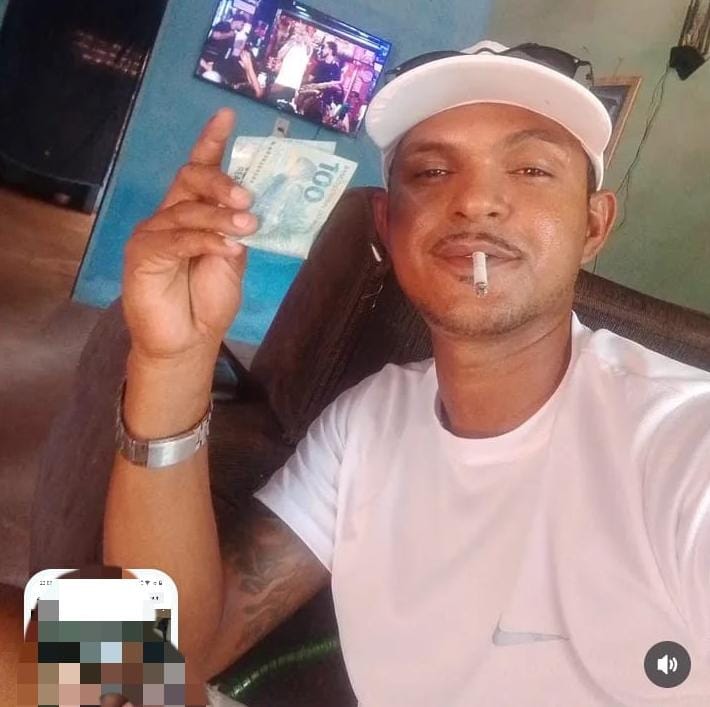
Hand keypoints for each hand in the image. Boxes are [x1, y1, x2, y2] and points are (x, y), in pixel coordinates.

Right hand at [122, 108, 256, 363]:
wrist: (187, 341)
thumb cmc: (208, 301)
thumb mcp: (232, 261)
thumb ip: (236, 232)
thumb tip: (251, 208)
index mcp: (192, 212)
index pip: (199, 169)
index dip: (211, 142)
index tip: (227, 116)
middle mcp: (169, 215)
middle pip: (190, 179)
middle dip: (220, 182)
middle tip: (248, 198)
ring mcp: (153, 233)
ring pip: (186, 211)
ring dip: (220, 217)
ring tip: (248, 227)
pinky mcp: (142, 255)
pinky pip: (176, 240)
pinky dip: (204, 240)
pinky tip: (227, 247)